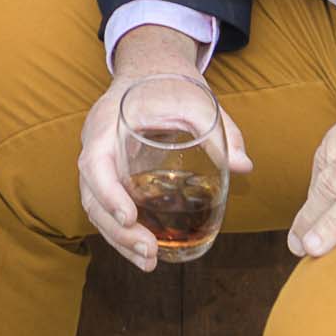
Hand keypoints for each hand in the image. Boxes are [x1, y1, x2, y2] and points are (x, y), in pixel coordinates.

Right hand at [78, 26, 248, 272]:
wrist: (150, 74)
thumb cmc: (171, 86)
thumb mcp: (198, 101)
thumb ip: (221, 131)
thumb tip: (243, 166)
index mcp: (107, 123)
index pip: (94, 162)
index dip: (107, 192)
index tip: (129, 217)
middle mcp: (96, 145)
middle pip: (92, 195)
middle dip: (117, 229)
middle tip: (150, 252)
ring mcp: (101, 163)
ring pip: (97, 207)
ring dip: (119, 238)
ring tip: (150, 261)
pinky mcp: (112, 177)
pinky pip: (108, 208)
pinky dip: (123, 232)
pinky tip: (148, 252)